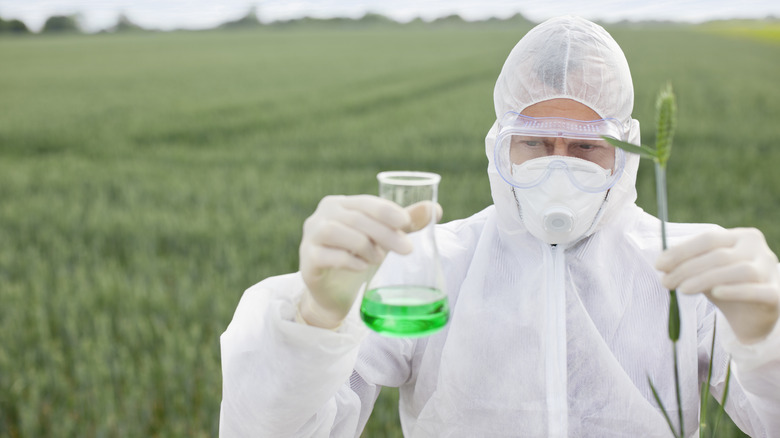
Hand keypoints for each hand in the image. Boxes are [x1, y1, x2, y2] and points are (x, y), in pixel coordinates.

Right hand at [298, 195, 441, 328]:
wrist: (333, 293)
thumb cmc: (358, 257)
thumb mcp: (383, 239)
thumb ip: (405, 223)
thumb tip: (436, 208)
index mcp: (340, 204)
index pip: (366, 203)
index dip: (387, 212)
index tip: (407, 224)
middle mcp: (321, 216)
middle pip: (356, 218)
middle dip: (384, 233)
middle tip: (407, 250)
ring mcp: (310, 237)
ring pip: (337, 232)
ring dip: (364, 246)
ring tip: (379, 259)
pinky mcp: (307, 260)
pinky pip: (325, 255)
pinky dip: (347, 260)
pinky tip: (361, 267)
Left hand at [656, 228, 779, 343]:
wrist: (752, 316)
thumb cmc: (726, 286)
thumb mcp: (705, 271)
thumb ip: (688, 264)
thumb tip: (662, 263)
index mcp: (741, 237)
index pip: (709, 238)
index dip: (682, 251)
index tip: (659, 265)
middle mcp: (758, 249)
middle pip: (719, 255)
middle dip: (687, 268)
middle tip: (665, 282)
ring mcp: (770, 270)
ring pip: (737, 270)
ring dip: (705, 279)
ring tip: (682, 290)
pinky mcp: (776, 294)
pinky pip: (757, 290)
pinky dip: (736, 290)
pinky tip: (717, 293)